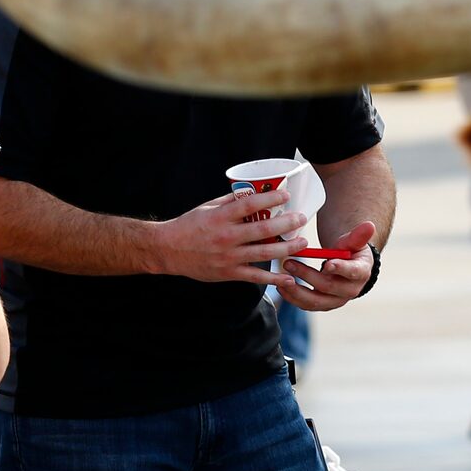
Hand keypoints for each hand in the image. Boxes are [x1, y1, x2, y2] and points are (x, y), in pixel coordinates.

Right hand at [150, 188, 310, 285]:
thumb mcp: (208, 208)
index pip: (250, 204)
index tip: (286, 194)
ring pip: (264, 253)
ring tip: (302, 243)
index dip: (270, 199)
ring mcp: (228, 257)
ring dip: (287, 248)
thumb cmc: (189, 226)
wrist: (168, 250)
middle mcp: (226, 236)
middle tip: (301, 219)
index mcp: (221, 217)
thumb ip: (230, 202)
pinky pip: (255, 276)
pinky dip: (273, 278)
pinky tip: (289, 277)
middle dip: (287, 224)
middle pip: (263, 230)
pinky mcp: (228, 273)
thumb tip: (253, 192)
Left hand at [282, 220, 377, 312]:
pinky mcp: (323, 305)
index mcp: (361, 272)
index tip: (327, 263)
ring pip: (315, 300)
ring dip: (296, 290)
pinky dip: (292, 298)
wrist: (347, 268)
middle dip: (307, 275)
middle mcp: (350, 290)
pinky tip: (281, 287)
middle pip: (328, 286)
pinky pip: (307, 305)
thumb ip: (358, 235)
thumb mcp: (355, 242)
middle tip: (289, 263)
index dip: (340, 268)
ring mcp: (336, 300)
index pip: (352, 272)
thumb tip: (369, 225)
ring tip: (282, 279)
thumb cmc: (351, 252)